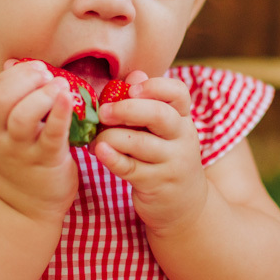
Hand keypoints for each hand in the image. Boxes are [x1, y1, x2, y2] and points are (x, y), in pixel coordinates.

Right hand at [0, 60, 78, 221]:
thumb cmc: (24, 163)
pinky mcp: (47, 162)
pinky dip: (59, 114)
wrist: (25, 210)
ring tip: (61, 86)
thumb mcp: (10, 132)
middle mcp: (4, 137)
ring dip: (42, 94)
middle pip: (2, 99)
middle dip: (25, 78)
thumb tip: (12, 64)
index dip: (16, 73)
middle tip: (47, 74)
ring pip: (23, 116)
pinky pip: (51, 134)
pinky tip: (68, 98)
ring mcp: (23, 151)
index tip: (37, 68)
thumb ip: (13, 101)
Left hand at [92, 73, 207, 232]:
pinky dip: (112, 158)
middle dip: (126, 109)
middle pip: (159, 115)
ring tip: (95, 138)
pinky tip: (99, 151)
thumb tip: (133, 75)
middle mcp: (182, 138)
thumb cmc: (165, 157)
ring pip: (139, 143)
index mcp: (183, 119)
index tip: (130, 89)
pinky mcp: (156, 183)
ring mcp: (171, 162)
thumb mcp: (164, 131)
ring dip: (111, 136)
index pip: (178, 93)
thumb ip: (148, 103)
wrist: (184, 204)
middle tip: (103, 112)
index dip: (154, 86)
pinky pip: (131, 168)